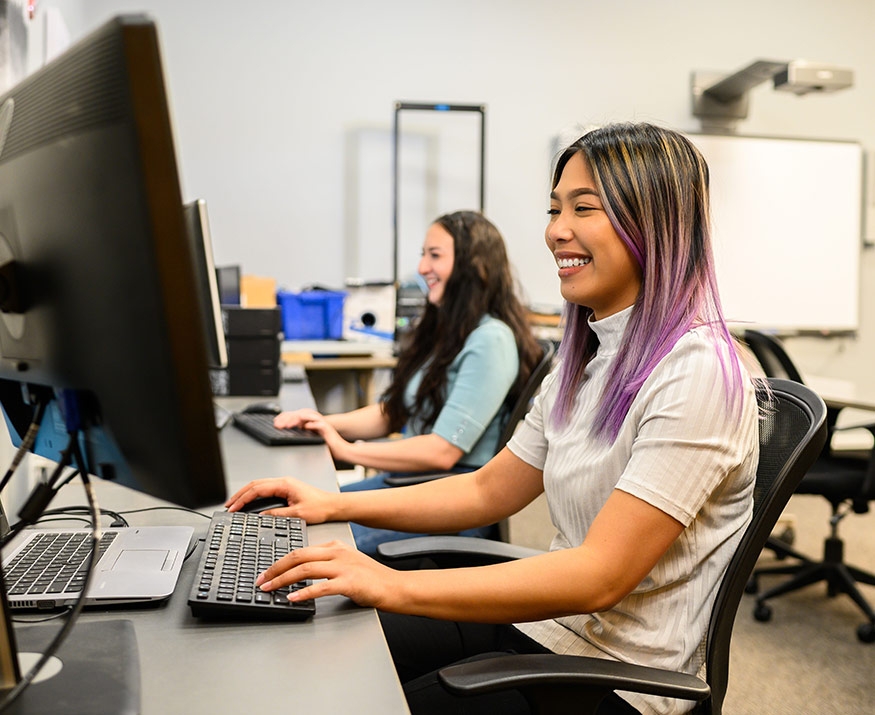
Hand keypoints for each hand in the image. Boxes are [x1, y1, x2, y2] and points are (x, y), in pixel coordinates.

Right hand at [225, 477, 337, 523]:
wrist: (333, 505)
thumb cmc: (320, 508)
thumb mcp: (297, 514)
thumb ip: (277, 514)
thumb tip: (260, 516)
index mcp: (285, 484)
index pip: (257, 489)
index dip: (243, 499)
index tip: (233, 508)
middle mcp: (283, 481)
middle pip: (255, 484)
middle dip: (239, 494)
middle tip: (228, 505)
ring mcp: (284, 484)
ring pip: (259, 485)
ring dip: (245, 494)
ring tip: (234, 504)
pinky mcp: (286, 489)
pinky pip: (265, 489)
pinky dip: (254, 495)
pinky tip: (249, 502)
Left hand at [256, 540, 402, 608]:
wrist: (394, 586)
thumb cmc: (370, 579)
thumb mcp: (346, 563)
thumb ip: (326, 564)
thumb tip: (299, 575)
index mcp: (335, 546)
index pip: (301, 550)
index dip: (280, 561)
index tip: (267, 571)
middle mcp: (337, 553)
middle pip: (298, 556)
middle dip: (275, 568)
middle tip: (262, 580)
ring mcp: (343, 567)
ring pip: (305, 569)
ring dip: (283, 580)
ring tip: (271, 589)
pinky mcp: (349, 582)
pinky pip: (321, 586)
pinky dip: (304, 592)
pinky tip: (293, 598)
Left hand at [275, 410, 353, 463]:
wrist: (342, 451)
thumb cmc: (328, 447)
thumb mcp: (310, 440)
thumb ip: (301, 435)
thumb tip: (288, 435)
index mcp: (311, 423)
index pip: (296, 416)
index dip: (286, 417)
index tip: (276, 422)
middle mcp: (316, 421)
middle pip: (300, 414)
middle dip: (288, 418)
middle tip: (278, 424)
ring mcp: (322, 424)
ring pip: (308, 416)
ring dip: (297, 419)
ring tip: (288, 425)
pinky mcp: (328, 430)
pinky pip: (319, 424)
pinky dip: (312, 424)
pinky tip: (305, 427)